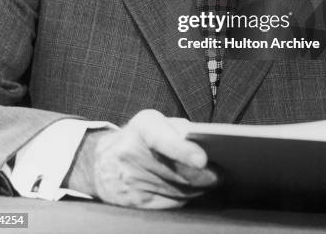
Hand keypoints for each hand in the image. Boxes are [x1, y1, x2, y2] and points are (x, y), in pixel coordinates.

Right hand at [65, 110, 217, 207]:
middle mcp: (131, 154)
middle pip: (177, 172)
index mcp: (141, 128)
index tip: (202, 159)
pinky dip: (186, 197)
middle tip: (224, 172)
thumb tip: (207, 144)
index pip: (162, 139)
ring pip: (178, 190)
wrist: (101, 161)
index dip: (182, 150)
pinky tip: (194, 189)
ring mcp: (132, 181)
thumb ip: (179, 130)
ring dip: (199, 187)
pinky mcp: (135, 202)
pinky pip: (170, 203)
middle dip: (205, 174)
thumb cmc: (138, 137)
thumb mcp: (155, 122)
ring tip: (213, 179)